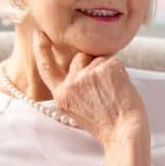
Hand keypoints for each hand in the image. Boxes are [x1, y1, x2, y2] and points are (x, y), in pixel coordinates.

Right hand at [31, 29, 147, 147]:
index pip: (47, 68)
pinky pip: (114, 60)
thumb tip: (79, 68)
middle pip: (80, 58)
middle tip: (104, 90)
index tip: (39, 33)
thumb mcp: (77, 110)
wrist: (124, 132)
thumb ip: (72, 89)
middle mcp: (71, 84)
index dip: (41, 49)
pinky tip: (121, 89)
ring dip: (107, 70)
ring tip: (113, 93)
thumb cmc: (106, 124)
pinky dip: (120, 72)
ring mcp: (88, 75)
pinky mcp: (106, 68)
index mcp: (62, 95)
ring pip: (98, 59)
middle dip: (92, 66)